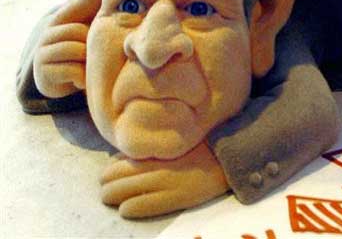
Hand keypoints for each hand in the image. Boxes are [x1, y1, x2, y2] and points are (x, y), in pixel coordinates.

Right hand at [33, 0, 103, 97]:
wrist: (62, 78)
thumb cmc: (80, 45)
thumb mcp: (87, 21)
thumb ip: (92, 2)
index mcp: (60, 18)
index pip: (77, 6)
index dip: (88, 4)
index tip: (100, 6)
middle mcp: (47, 34)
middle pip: (80, 32)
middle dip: (92, 43)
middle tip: (93, 51)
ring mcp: (42, 54)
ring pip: (77, 51)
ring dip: (88, 61)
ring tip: (88, 65)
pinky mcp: (44, 74)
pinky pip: (73, 71)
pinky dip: (83, 76)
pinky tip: (81, 77)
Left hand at [100, 142, 229, 217]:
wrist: (227, 160)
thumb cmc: (199, 148)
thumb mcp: (173, 142)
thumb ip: (150, 149)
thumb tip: (122, 159)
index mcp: (157, 150)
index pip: (120, 162)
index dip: (110, 171)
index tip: (108, 175)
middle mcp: (158, 165)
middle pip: (116, 178)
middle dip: (107, 185)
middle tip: (106, 189)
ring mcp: (166, 182)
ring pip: (123, 193)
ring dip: (113, 196)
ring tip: (112, 198)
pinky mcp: (175, 198)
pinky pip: (141, 206)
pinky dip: (129, 208)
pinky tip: (126, 208)